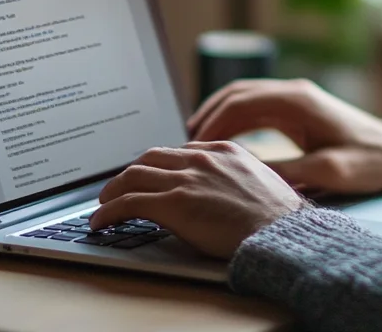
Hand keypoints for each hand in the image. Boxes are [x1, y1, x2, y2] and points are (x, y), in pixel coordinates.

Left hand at [90, 141, 303, 258]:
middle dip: (130, 173)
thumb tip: (225, 190)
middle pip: (150, 158)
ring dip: (112, 191)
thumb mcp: (259, 182)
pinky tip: (101, 222)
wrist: (280, 231)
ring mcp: (186, 179)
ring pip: (133, 176)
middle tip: (119, 187)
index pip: (178, 152)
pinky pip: (129, 202)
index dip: (158, 166)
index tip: (151, 177)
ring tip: (103, 204)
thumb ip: (236, 177)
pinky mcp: (173, 203)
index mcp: (223, 150)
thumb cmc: (277, 217)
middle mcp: (201, 158)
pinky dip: (109, 211)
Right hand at [187, 78, 381, 197]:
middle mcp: (294, 92)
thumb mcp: (330, 170)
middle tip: (188, 142)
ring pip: (245, 96)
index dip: (216, 120)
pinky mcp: (296, 109)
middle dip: (210, 114)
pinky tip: (222, 137)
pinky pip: (256, 106)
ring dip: (219, 113)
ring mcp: (295, 97)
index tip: (197, 142)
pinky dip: (235, 118)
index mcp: (300, 101)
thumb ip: (289, 169)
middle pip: (239, 93)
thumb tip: (248, 171)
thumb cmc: (368, 162)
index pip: (245, 102)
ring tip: (197, 139)